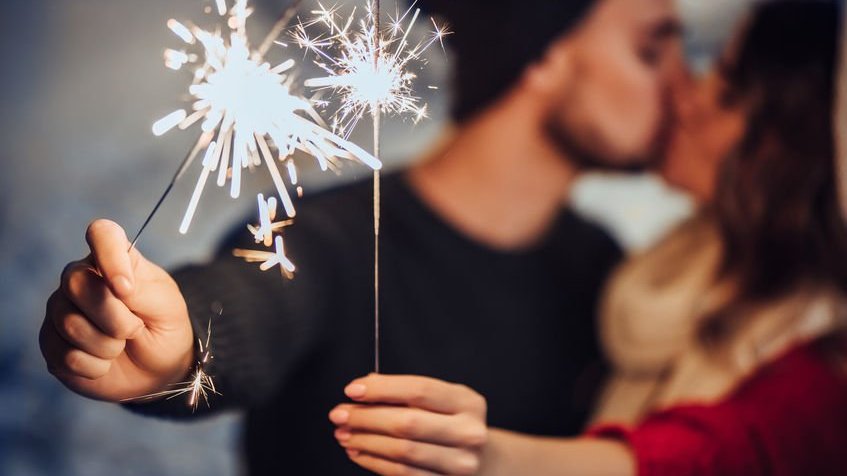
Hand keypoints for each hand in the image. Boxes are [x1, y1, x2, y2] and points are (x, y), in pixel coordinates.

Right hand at [39, 219, 193, 401]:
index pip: (102, 233)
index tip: (126, 290)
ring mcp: (61, 309)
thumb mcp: (167, 306)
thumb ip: (143, 290)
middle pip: (76, 283)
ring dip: (108, 345)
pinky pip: (65, 356)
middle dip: (114, 317)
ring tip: (121, 345)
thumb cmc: (164, 327)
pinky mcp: (51, 343)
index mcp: (114, 259)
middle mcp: (81, 279)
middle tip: (135, 329)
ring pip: (70, 323)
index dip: (110, 258)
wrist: (158, 368)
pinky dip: (96, 366)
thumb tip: (116, 286)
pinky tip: (105, 362)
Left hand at [330, 374, 488, 475]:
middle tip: (339, 415)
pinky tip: (358, 452)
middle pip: (407, 423)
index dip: (382, 389)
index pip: (419, 390)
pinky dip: (374, 462)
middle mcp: (470, 433)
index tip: (352, 390)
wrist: (479, 461)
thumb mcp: (438, 402)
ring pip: (402, 452)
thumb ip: (403, 394)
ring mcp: (461, 464)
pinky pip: (402, 474)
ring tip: (344, 434)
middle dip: (366, 418)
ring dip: (365, 442)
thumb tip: (362, 389)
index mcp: (468, 402)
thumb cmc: (448, 424)